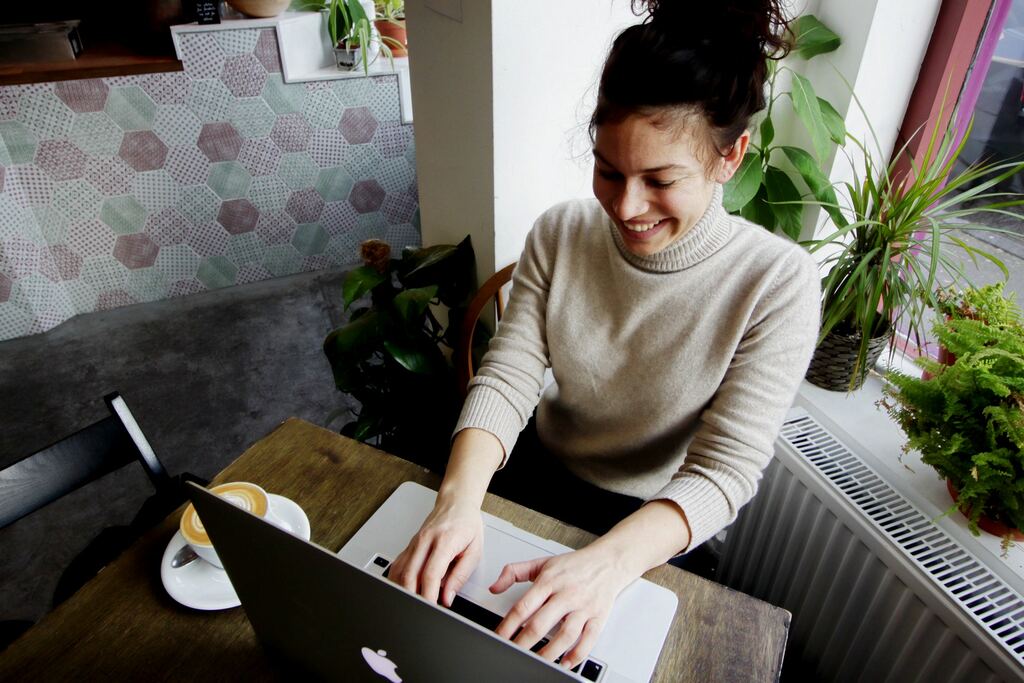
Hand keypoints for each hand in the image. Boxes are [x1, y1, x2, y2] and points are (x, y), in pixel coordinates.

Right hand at [387, 495, 483, 606]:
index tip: (431, 608)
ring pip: (399, 571)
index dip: (429, 595)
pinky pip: (398, 565)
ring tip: (411, 604)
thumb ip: (461, 575)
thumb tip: (448, 597)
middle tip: (420, 611)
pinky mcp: (409, 545)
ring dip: (402, 590)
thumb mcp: (474, 550)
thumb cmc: (467, 525)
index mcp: (445, 540)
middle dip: (412, 597)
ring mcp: (414, 542)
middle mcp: (425, 540)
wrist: (456, 503)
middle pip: (410, 574)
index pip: (431, 573)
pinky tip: (403, 590)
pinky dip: (397, 581)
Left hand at [490, 545, 632, 670]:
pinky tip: (565, 662)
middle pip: (541, 623)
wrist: (609, 561)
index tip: (500, 637)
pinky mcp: (598, 617)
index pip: (524, 606)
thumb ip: (514, 572)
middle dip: (524, 642)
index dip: (509, 624)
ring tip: (537, 661)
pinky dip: (577, 654)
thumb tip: (494, 587)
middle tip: (513, 653)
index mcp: (549, 581)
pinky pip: (588, 639)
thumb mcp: (542, 563)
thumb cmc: (575, 565)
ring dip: (549, 652)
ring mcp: (583, 607)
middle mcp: (566, 594)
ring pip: (565, 635)